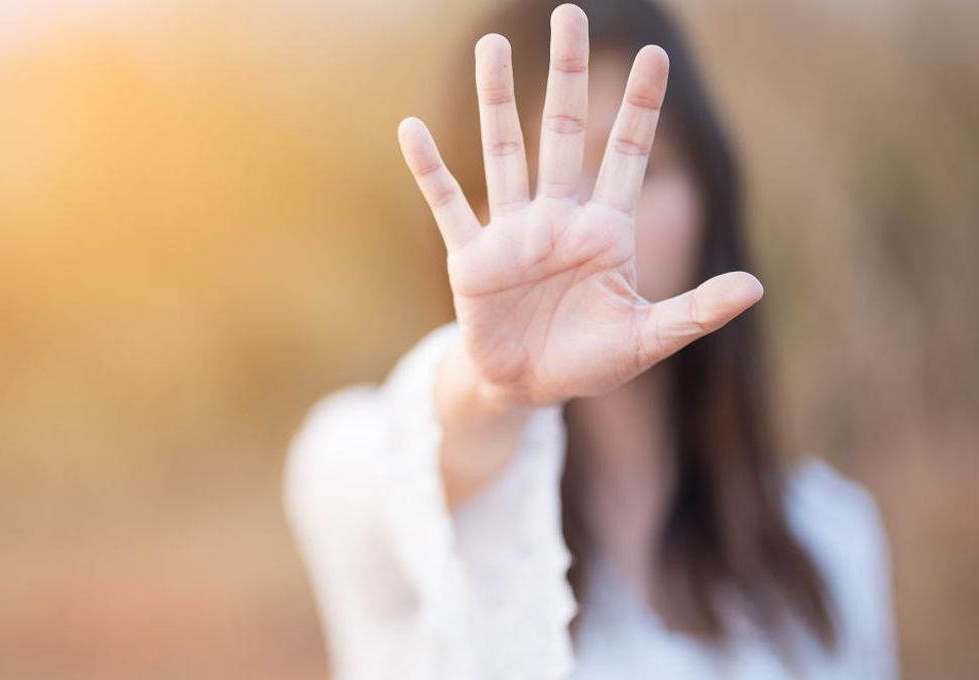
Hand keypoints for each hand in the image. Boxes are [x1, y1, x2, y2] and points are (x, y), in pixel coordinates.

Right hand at [398, 4, 762, 407]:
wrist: (527, 387)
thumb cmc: (589, 360)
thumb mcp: (646, 339)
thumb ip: (694, 312)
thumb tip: (755, 287)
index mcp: (604, 231)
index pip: (626, 155)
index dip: (639, 107)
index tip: (653, 56)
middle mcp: (558, 219)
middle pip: (563, 132)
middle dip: (568, 75)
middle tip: (569, 14)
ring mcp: (512, 234)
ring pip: (504, 153)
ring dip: (497, 101)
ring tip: (491, 45)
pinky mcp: (472, 258)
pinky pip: (449, 205)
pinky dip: (429, 170)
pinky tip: (410, 129)